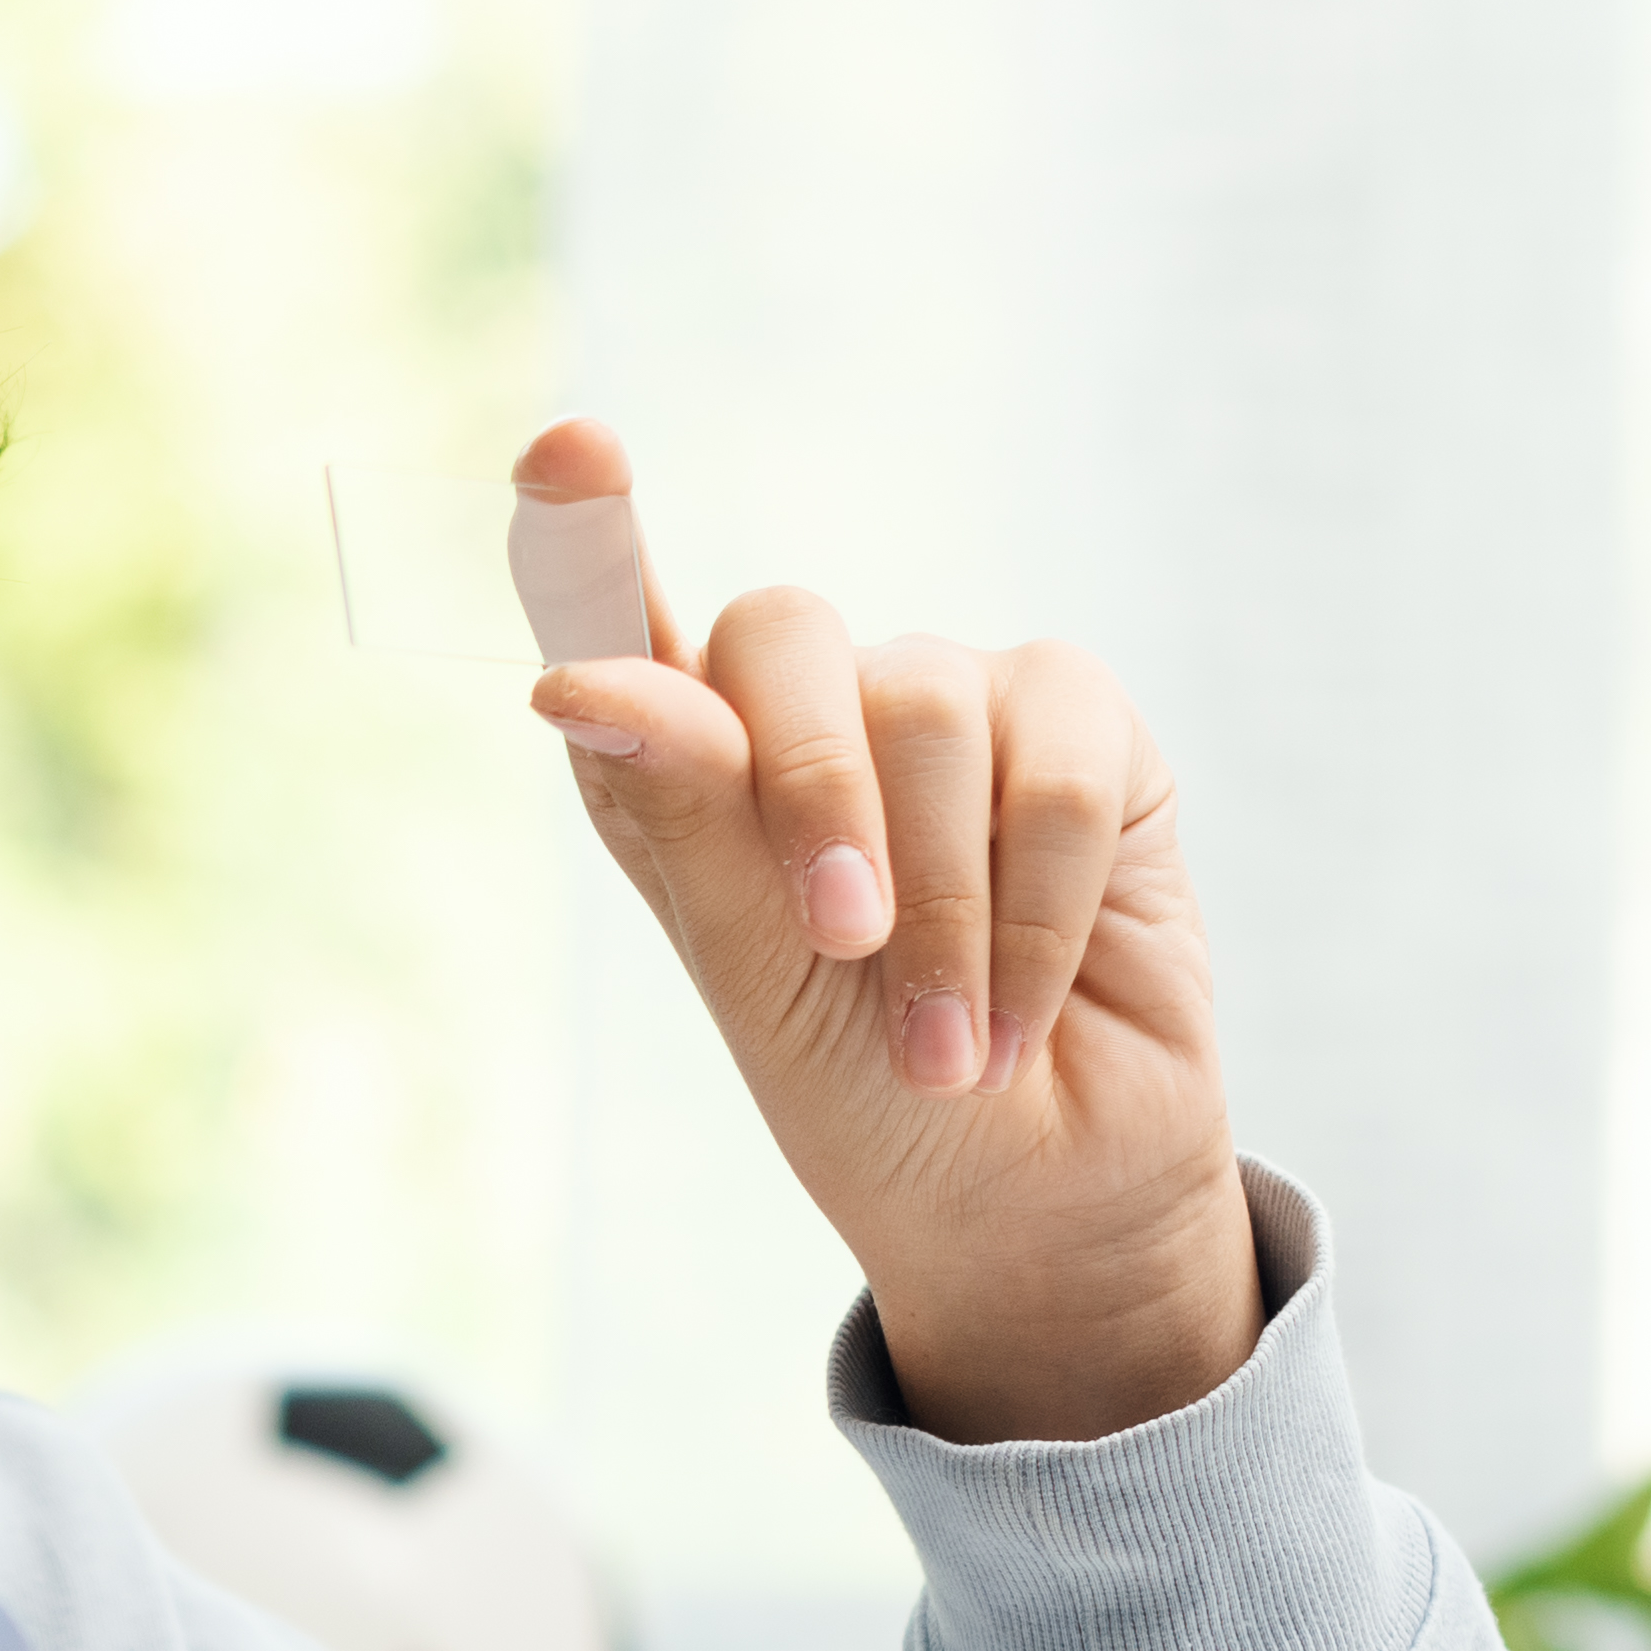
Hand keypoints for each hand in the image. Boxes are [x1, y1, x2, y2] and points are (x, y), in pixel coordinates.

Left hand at [515, 419, 1259, 1443]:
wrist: (1034, 1194)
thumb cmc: (870, 1095)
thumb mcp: (757, 978)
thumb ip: (684, 819)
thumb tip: (573, 681)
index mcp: (687, 771)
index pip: (614, 619)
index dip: (583, 537)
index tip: (566, 455)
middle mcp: (812, 713)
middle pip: (781, 638)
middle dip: (814, 794)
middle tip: (841, 942)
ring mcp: (952, 708)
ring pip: (931, 707)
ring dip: (943, 906)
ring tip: (948, 1040)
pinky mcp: (1084, 735)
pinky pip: (1059, 762)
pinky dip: (1040, 904)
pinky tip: (1030, 1003)